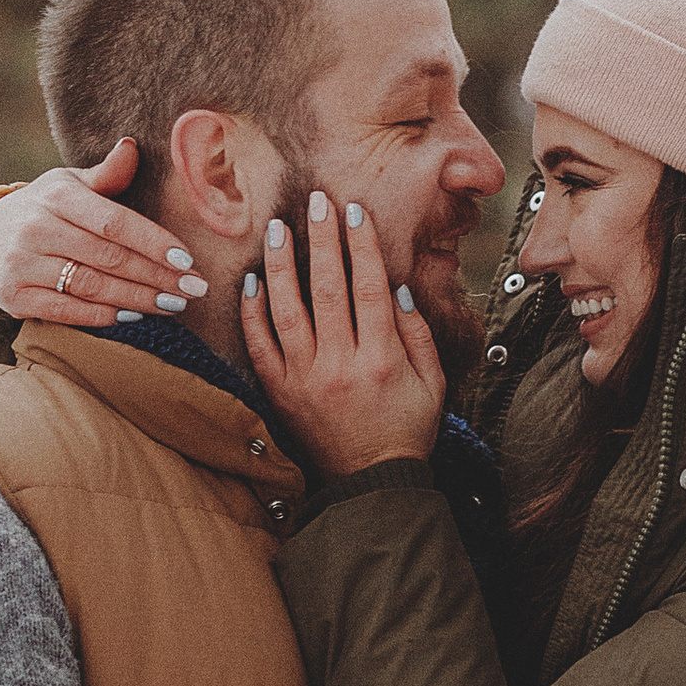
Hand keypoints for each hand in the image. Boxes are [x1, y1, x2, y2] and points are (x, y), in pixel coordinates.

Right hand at [0, 139, 203, 325]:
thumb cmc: (42, 209)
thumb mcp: (68, 184)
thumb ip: (106, 174)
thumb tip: (131, 147)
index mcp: (57, 197)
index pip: (114, 222)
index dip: (153, 242)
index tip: (187, 259)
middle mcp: (37, 229)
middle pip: (109, 258)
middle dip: (157, 276)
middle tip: (193, 289)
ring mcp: (23, 265)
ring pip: (91, 286)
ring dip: (138, 299)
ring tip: (172, 304)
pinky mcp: (15, 296)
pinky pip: (67, 311)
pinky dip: (103, 316)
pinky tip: (132, 315)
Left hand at [248, 189, 443, 474]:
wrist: (371, 482)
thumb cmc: (407, 430)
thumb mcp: (432, 383)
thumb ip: (418, 334)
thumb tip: (398, 287)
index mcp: (381, 359)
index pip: (370, 288)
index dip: (363, 246)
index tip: (356, 213)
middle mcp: (341, 364)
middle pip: (328, 288)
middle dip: (322, 240)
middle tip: (317, 203)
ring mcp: (305, 378)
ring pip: (288, 310)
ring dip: (281, 266)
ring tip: (277, 230)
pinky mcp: (281, 392)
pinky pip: (261, 346)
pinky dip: (253, 313)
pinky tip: (252, 282)